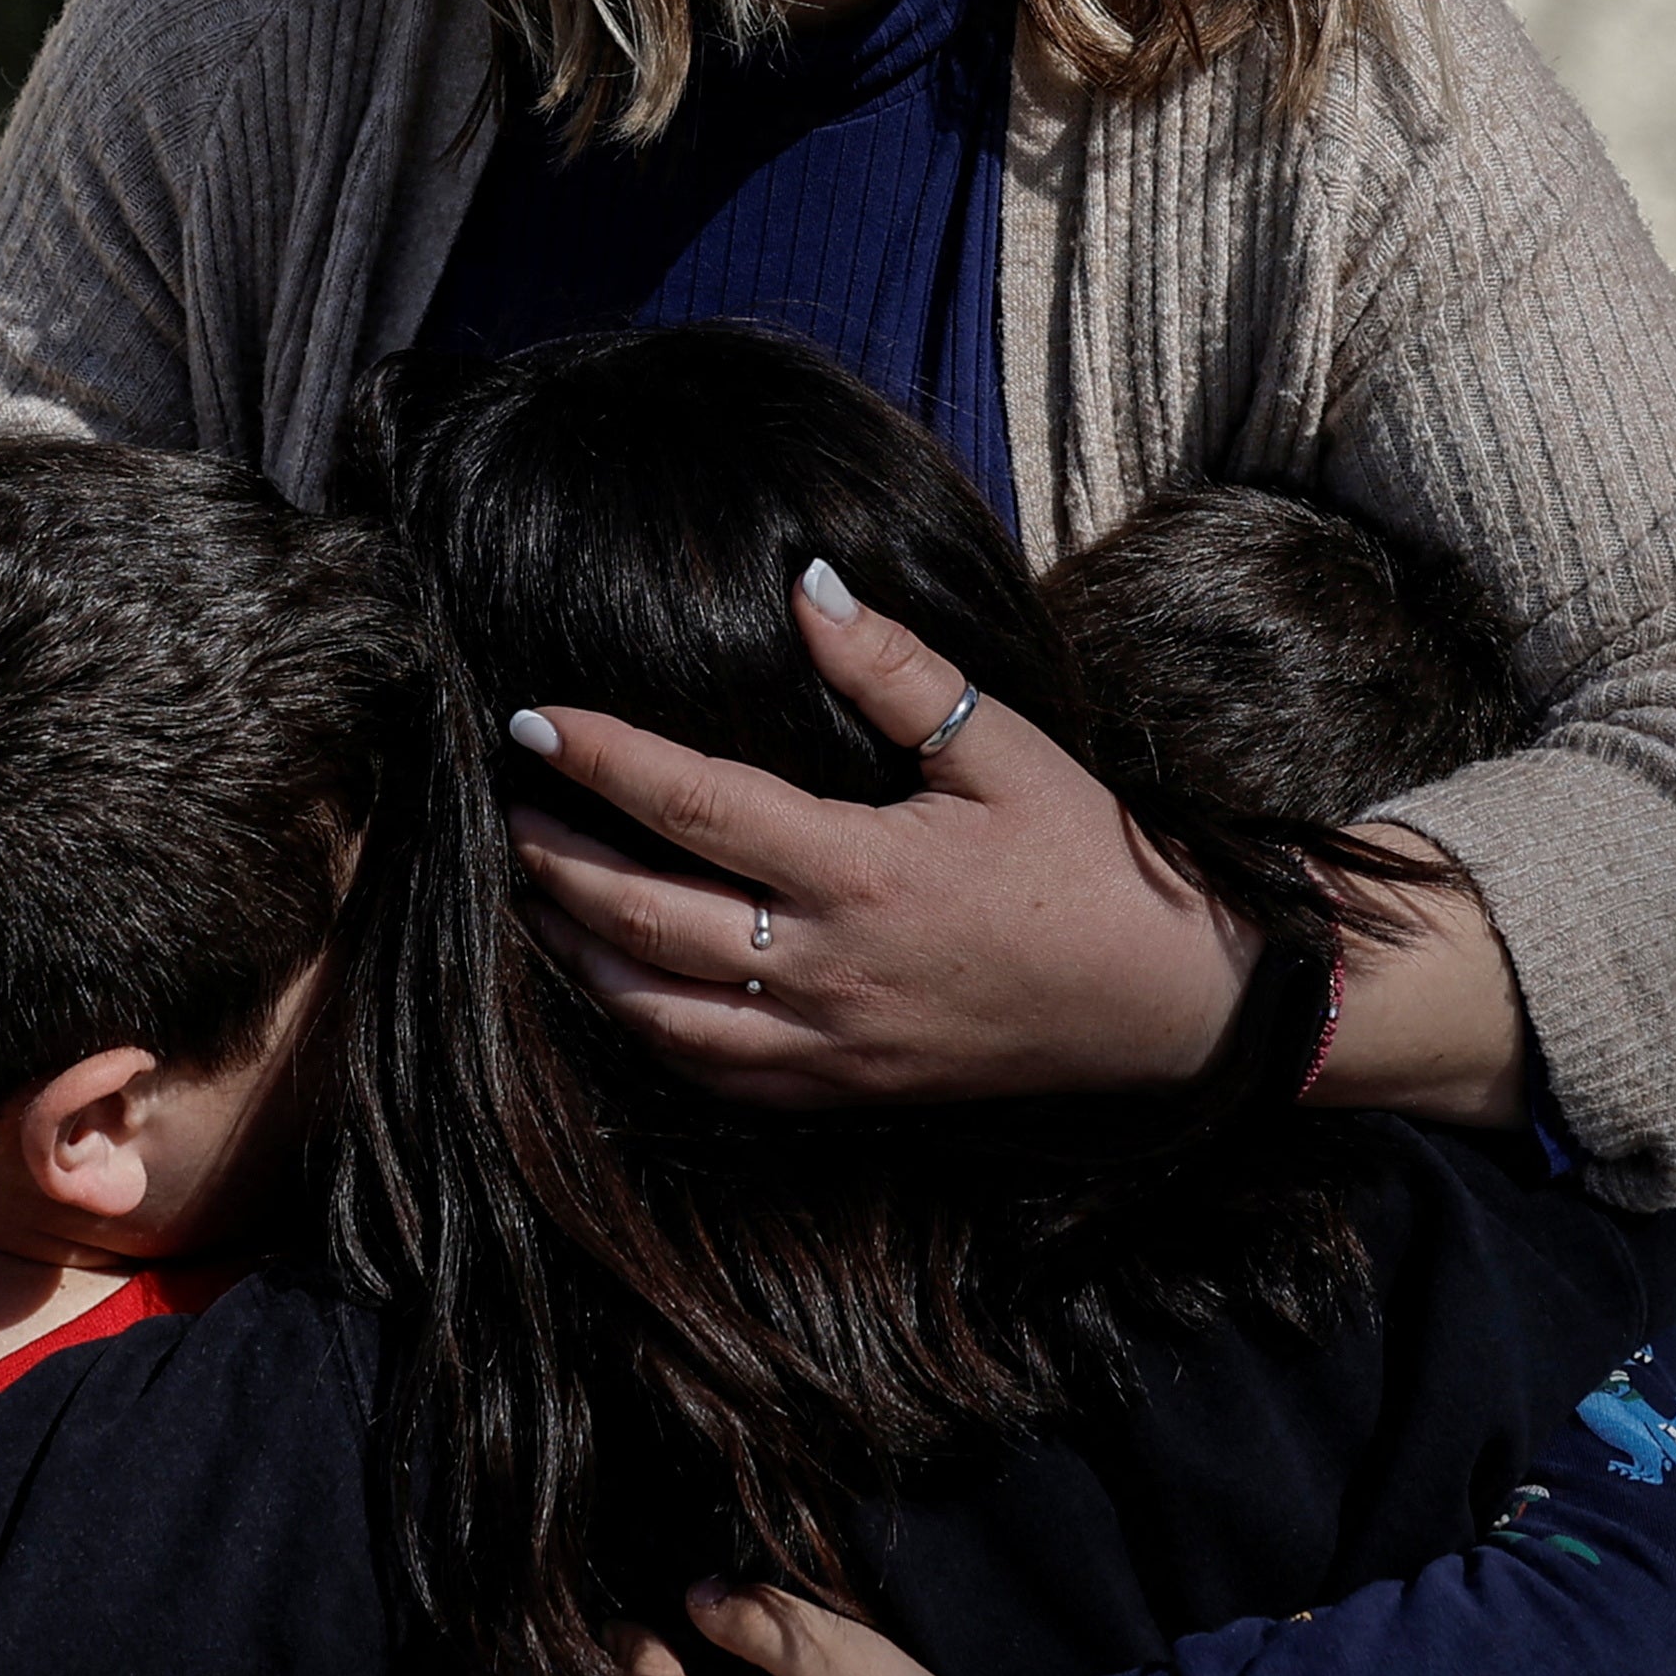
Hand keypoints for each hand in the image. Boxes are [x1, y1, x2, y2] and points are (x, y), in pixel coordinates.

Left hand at [509, 559, 1258, 1104]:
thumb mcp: (1002, 748)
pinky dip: (642, 1030)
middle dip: (557, 860)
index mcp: (860, 871)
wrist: (1168, 1004)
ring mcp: (827, 1045)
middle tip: (506, 808)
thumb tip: (806, 581)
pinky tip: (615, 986)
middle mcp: (825, 968)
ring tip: (530, 894)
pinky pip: (711, 1074)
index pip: (692, 805)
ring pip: (655, 1013)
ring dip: (578, 952)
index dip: (600, 760)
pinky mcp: (842, 1093)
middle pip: (643, 918)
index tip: (531, 721)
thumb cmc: (1089, 860)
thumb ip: (895, 669)